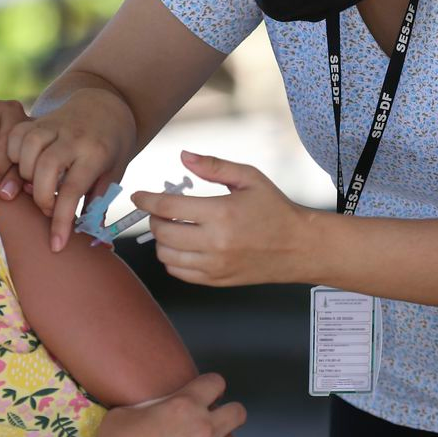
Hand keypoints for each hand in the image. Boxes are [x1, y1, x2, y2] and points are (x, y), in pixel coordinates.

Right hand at [7, 88, 135, 250]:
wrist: (107, 104)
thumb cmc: (112, 145)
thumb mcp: (113, 174)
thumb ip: (98, 203)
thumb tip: (89, 238)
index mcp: (95, 153)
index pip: (74, 189)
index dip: (62, 220)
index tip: (56, 244)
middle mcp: (72, 137)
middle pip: (45, 167)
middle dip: (41, 196)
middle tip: (46, 208)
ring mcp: (52, 125)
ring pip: (27, 147)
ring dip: (24, 173)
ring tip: (33, 185)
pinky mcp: (37, 120)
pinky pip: (16, 135)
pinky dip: (12, 154)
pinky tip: (22, 166)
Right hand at [90, 373, 251, 436]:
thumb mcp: (126, 412)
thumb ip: (150, 407)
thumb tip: (154, 411)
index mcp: (185, 405)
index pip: (215, 383)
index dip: (213, 387)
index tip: (209, 396)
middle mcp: (205, 430)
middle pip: (239, 414)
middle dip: (233, 419)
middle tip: (219, 428)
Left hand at [131, 151, 311, 286]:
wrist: (299, 247)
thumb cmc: (275, 209)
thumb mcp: (249, 178)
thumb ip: (214, 166)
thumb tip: (183, 156)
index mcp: (221, 213)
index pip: (167, 208)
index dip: (146, 200)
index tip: (138, 196)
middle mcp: (215, 242)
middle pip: (162, 232)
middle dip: (155, 218)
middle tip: (163, 210)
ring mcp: (214, 265)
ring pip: (165, 255)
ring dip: (162, 240)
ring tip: (174, 227)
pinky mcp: (216, 280)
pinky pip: (178, 272)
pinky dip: (172, 258)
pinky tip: (183, 245)